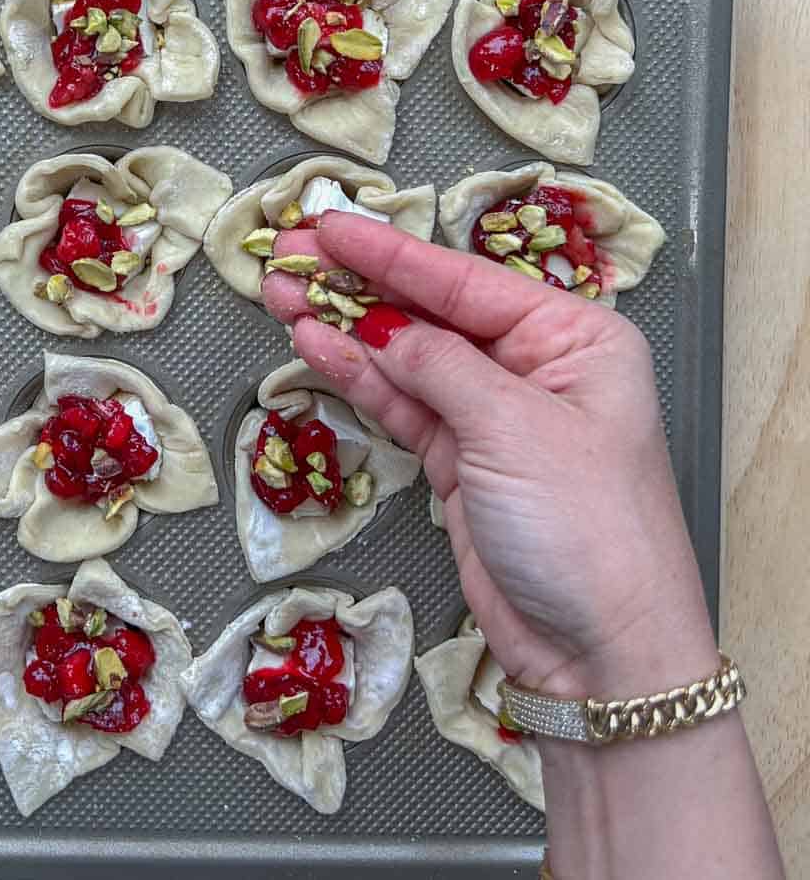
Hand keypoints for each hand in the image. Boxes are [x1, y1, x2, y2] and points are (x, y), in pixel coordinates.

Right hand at [262, 212, 717, 696]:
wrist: (601, 655)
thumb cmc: (586, 526)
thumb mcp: (514, 429)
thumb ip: (440, 367)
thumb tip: (382, 326)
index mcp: (574, 338)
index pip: (465, 280)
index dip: (390, 253)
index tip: (328, 225)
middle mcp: (536, 367)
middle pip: (432, 311)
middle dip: (359, 285)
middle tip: (288, 255)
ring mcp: (493, 416)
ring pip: (407, 356)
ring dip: (345, 328)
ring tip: (280, 295)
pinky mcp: (461, 463)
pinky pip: (402, 405)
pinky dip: (358, 378)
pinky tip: (314, 345)